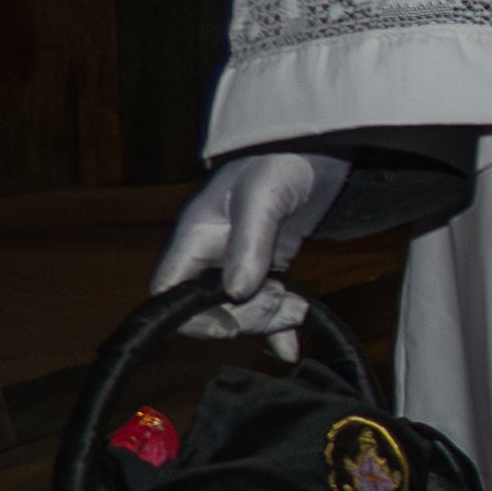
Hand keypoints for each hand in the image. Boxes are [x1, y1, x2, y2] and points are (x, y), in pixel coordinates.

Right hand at [151, 147, 346, 342]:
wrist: (321, 142)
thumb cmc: (282, 157)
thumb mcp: (264, 196)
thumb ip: (249, 243)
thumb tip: (236, 292)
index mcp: (195, 235)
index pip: (170, 290)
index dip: (191, 317)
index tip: (230, 324)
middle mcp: (211, 252)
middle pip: (208, 308)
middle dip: (245, 317)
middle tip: (282, 301)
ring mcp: (240, 260)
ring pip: (239, 311)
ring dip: (267, 320)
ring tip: (298, 307)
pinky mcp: (268, 265)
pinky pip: (264, 307)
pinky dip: (277, 329)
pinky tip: (290, 347)